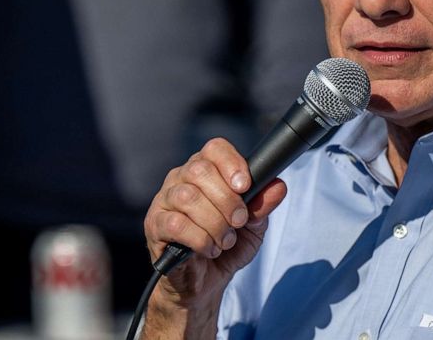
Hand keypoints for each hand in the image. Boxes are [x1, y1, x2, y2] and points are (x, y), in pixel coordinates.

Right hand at [142, 138, 286, 337]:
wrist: (204, 284)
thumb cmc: (226, 249)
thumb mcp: (252, 228)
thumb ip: (262, 206)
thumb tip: (278, 186)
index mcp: (205, 172)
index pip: (214, 149)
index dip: (232, 163)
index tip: (245, 186)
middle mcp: (180, 179)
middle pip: (200, 170)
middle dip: (227, 199)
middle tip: (238, 222)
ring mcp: (164, 200)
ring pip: (188, 197)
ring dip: (215, 223)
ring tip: (224, 241)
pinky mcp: (155, 224)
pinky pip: (176, 223)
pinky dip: (200, 239)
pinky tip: (208, 249)